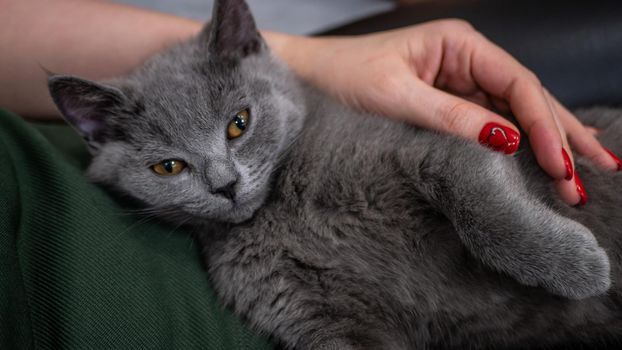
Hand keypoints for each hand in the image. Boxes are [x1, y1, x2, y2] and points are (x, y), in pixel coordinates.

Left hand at [268, 20, 620, 205]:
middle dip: (560, 136)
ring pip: (512, 114)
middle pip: (526, 98)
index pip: (516, 84)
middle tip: (594, 173)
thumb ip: (451, 118)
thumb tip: (507, 140)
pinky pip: (488, 126)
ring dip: (544, 146)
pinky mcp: (447, 105)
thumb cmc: (342, 78)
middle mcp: (465, 60)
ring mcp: (458, 83)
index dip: (543, 125)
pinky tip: (538, 163)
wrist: (307, 79)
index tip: (561, 164)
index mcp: (458, 44)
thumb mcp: (396, 98)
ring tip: (577, 178)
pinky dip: (513, 148)